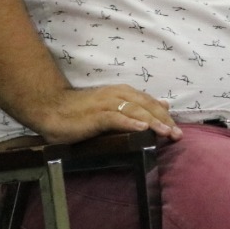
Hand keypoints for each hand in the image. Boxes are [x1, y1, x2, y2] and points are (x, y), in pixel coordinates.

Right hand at [29, 84, 182, 144]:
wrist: (51, 108)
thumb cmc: (82, 111)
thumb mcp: (114, 106)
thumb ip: (137, 106)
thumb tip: (164, 104)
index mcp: (124, 93)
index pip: (150, 103)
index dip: (165, 116)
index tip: (178, 130)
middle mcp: (118, 95)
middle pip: (147, 106)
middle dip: (164, 120)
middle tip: (178, 135)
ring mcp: (107, 104)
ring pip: (136, 110)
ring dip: (153, 122)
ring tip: (166, 133)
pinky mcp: (96, 115)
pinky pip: (116, 118)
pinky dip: (130, 122)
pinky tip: (141, 129)